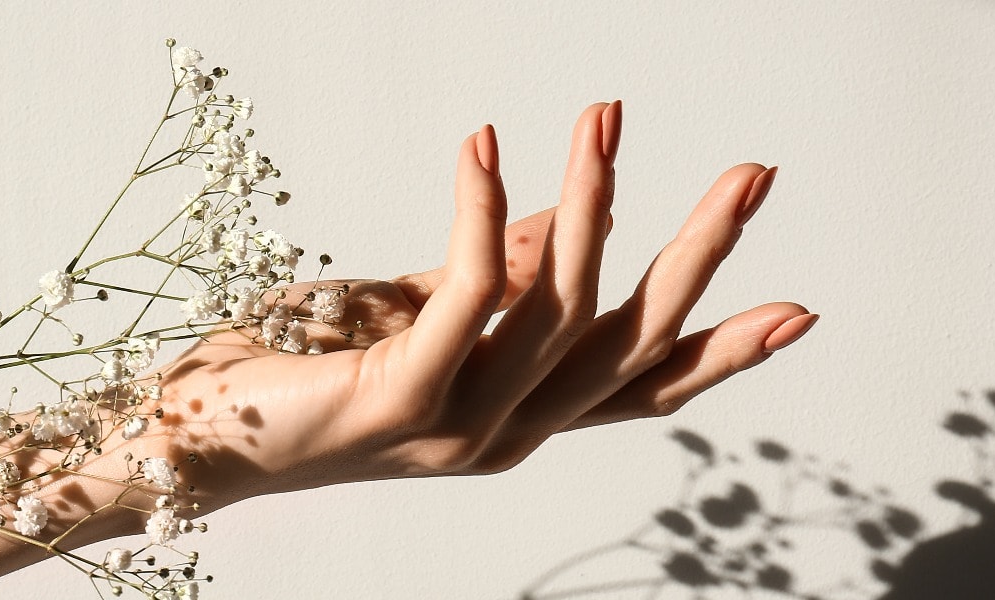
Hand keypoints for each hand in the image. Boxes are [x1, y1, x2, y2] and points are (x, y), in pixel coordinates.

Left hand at [141, 101, 818, 508]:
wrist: (197, 439)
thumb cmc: (304, 374)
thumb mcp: (417, 315)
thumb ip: (495, 281)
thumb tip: (564, 221)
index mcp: (516, 420)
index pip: (639, 388)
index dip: (718, 350)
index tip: (797, 311)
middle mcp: (503, 436)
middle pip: (627, 344)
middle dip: (698, 256)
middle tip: (754, 176)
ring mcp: (457, 428)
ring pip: (559, 308)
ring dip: (589, 201)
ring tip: (603, 120)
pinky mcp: (403, 399)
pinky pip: (468, 292)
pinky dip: (484, 211)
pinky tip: (484, 148)